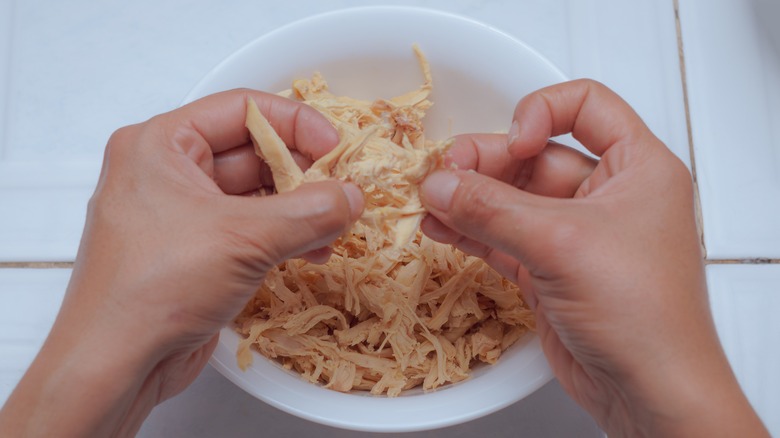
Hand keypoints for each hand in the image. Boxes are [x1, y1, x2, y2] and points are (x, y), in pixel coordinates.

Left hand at [0, 89, 362, 436]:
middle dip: (302, 173)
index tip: (337, 147)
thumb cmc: (155, 289)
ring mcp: (181, 215)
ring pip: (255, 194)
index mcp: (161, 144)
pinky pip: (249, 229)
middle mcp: (167, 172)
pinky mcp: (195, 253)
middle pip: (252, 152)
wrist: (114, 366)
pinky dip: (284, 237)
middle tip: (342, 193)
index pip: (241, 109)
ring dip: (299, 210)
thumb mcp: (243, 239)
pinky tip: (314, 252)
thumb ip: (308, 212)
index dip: (296, 124)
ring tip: (335, 229)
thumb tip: (352, 196)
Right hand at [420, 80, 766, 436]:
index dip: (541, 111)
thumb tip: (441, 185)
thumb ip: (492, 210)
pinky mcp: (550, 268)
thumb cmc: (643, 316)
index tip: (513, 141)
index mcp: (637, 167)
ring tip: (431, 200)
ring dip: (469, 197)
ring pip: (512, 198)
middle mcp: (607, 194)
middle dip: (485, 162)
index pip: (586, 105)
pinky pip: (502, 236)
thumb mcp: (561, 245)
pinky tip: (441, 227)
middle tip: (444, 174)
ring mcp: (575, 233)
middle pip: (535, 155)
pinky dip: (470, 231)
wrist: (648, 391)